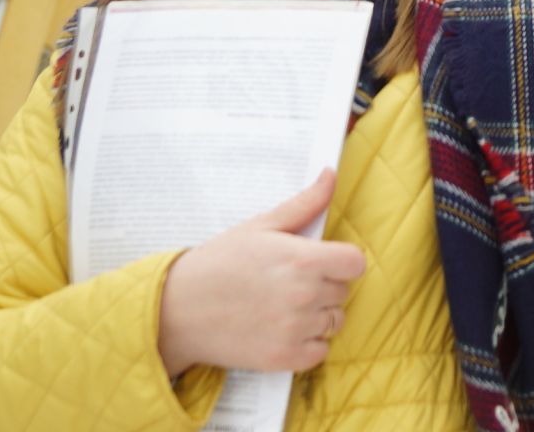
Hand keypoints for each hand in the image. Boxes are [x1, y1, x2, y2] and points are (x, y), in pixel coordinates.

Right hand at [157, 168, 364, 377]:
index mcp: (303, 259)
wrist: (177, 309)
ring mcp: (295, 329)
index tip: (323, 261)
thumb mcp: (261, 226)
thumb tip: (330, 173)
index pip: (356, 263)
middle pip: (343, 291)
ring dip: (318, 315)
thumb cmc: (219, 262)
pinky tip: (283, 329)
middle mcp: (304, 295)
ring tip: (285, 306)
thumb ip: (304, 204)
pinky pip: (319, 352)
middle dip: (325, 285)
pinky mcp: (283, 358)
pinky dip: (308, 344)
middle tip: (290, 282)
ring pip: (334, 322)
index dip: (342, 261)